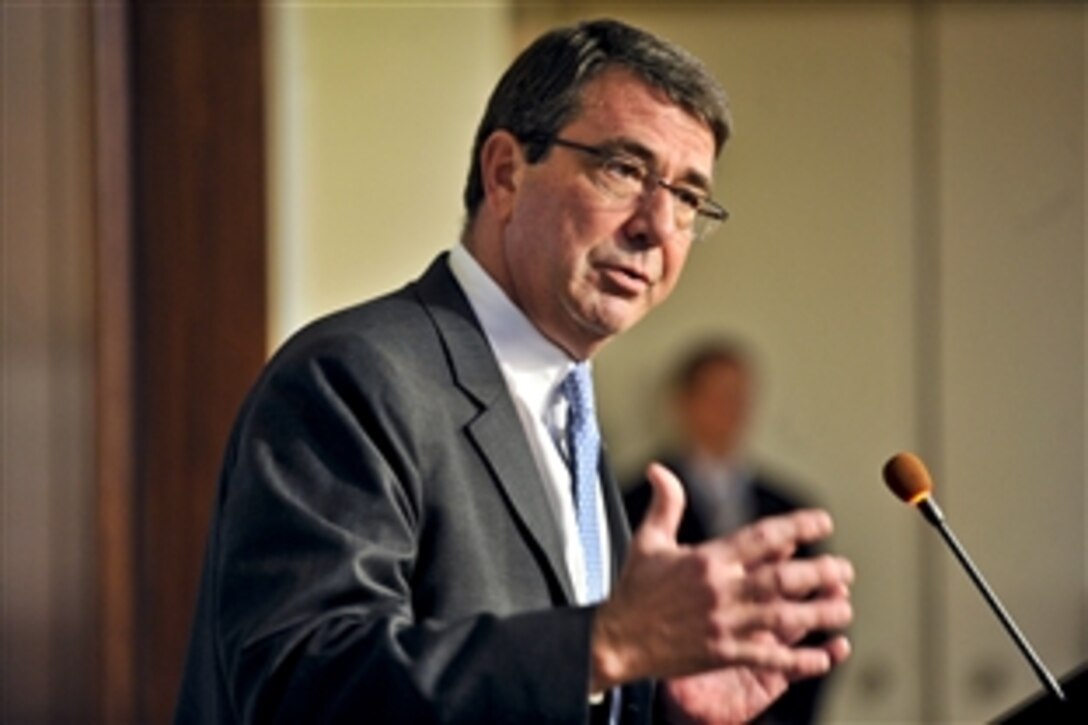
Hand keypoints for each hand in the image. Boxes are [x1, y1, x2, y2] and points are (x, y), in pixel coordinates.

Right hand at [590, 463, 852, 719]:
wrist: (617, 641)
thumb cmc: (633, 591)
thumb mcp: (648, 542)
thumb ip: (665, 505)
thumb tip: (661, 470)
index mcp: (707, 559)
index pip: (762, 537)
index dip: (798, 528)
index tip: (824, 522)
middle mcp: (720, 589)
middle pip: (783, 578)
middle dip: (820, 573)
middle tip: (845, 571)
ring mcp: (724, 624)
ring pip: (784, 617)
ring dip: (819, 613)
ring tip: (843, 608)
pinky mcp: (724, 653)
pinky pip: (770, 657)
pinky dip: (800, 659)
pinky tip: (823, 657)